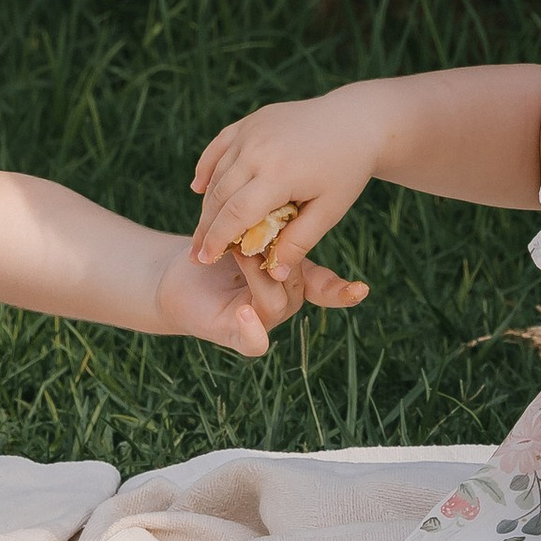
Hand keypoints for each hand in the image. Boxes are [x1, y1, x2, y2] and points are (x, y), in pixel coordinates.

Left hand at [151, 235, 365, 358]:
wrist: (177, 273)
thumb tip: (289, 199)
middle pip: (296, 282)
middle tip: (260, 231)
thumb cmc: (216, 249)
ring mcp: (262, 321)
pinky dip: (252, 329)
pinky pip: (254, 341)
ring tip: (239, 253)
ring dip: (259, 273)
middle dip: (281, 256)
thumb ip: (273, 228)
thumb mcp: (248, 231)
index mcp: (292, 279)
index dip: (343, 291)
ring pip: (277, 302)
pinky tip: (245, 312)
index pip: (325, 288)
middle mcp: (282, 301)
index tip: (363, 289)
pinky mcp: (237, 335)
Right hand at [189, 84, 387, 289]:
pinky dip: (206, 167)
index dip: (217, 239)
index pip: (236, 214)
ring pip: (218, 173)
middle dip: (206, 227)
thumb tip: (274, 274)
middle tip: (197, 253)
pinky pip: (219, 146)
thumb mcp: (330, 210)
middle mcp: (258, 149)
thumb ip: (300, 242)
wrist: (356, 121)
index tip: (204, 259)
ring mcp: (252, 131)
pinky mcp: (251, 121)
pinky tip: (199, 187)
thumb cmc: (347, 170)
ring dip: (207, 202)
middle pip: (220, 195)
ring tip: (204, 229)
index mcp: (279, 174)